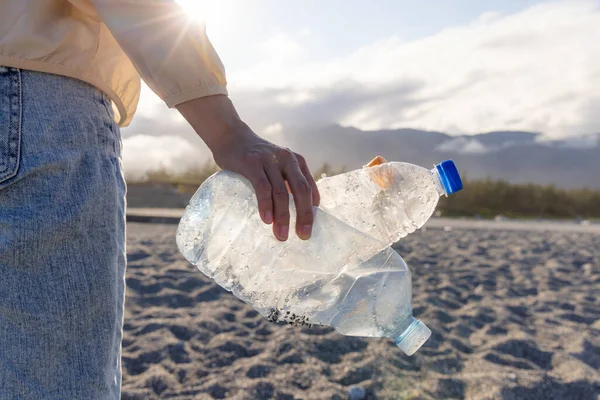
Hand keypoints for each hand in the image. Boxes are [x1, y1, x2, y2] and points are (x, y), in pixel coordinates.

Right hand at [176, 95, 319, 240]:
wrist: (230, 136)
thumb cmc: (254, 158)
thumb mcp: (276, 165)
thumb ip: (285, 182)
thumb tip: (293, 213)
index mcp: (296, 162)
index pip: (310, 189)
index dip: (312, 210)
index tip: (309, 230)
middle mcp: (287, 159)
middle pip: (301, 191)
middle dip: (304, 216)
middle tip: (303, 236)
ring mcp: (269, 160)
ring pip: (281, 192)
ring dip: (283, 217)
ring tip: (282, 236)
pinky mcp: (252, 163)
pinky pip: (262, 187)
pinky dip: (266, 205)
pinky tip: (267, 220)